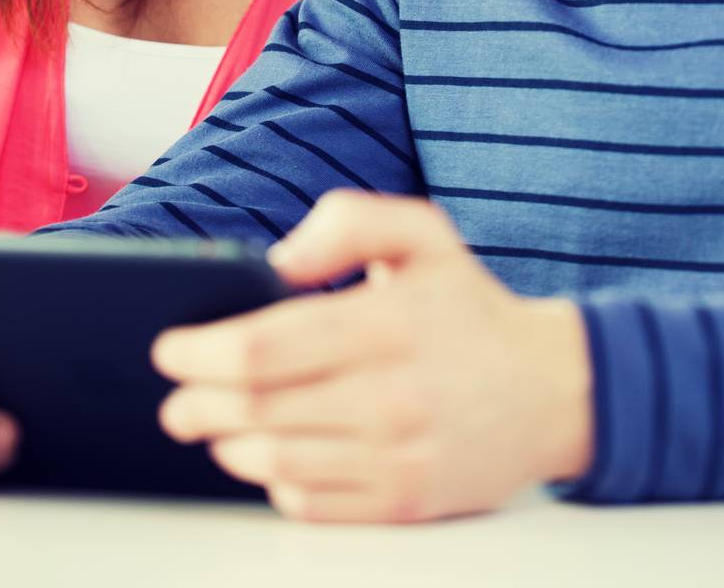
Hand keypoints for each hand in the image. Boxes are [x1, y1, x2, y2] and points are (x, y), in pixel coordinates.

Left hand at [151, 190, 593, 522]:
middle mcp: (393, 396)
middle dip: (199, 405)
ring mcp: (399, 457)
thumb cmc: (469, 306)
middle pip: (260, 410)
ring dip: (227, 444)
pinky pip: (312, 502)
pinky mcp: (405, 504)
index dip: (203, 352)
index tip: (168, 348)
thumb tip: (277, 259)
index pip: (268, 347)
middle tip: (172, 400)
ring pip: (277, 461)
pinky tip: (265, 455)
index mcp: (390, 323)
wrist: (555, 391)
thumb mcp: (423, 233)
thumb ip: (349, 220)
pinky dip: (274, 480)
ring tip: (210, 425)